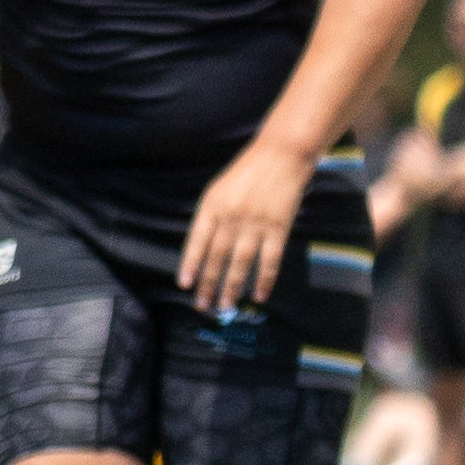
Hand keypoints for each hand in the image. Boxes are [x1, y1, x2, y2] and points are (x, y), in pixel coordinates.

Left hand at [180, 141, 312, 315]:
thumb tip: (201, 249)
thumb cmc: (245, 174)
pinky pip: (270, 260)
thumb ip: (210, 217)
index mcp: (212, 207)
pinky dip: (264, 279)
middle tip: (202, 306)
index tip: (184, 285)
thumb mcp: (218, 190)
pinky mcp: (278, 229)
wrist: (279, 158)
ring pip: (240, 263)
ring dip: (232, 287)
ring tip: (225, 306)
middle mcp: (231, 217)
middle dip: (208, 283)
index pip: (196, 241)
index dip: (190, 264)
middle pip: (216, 256)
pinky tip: (258, 296)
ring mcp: (255, 224)